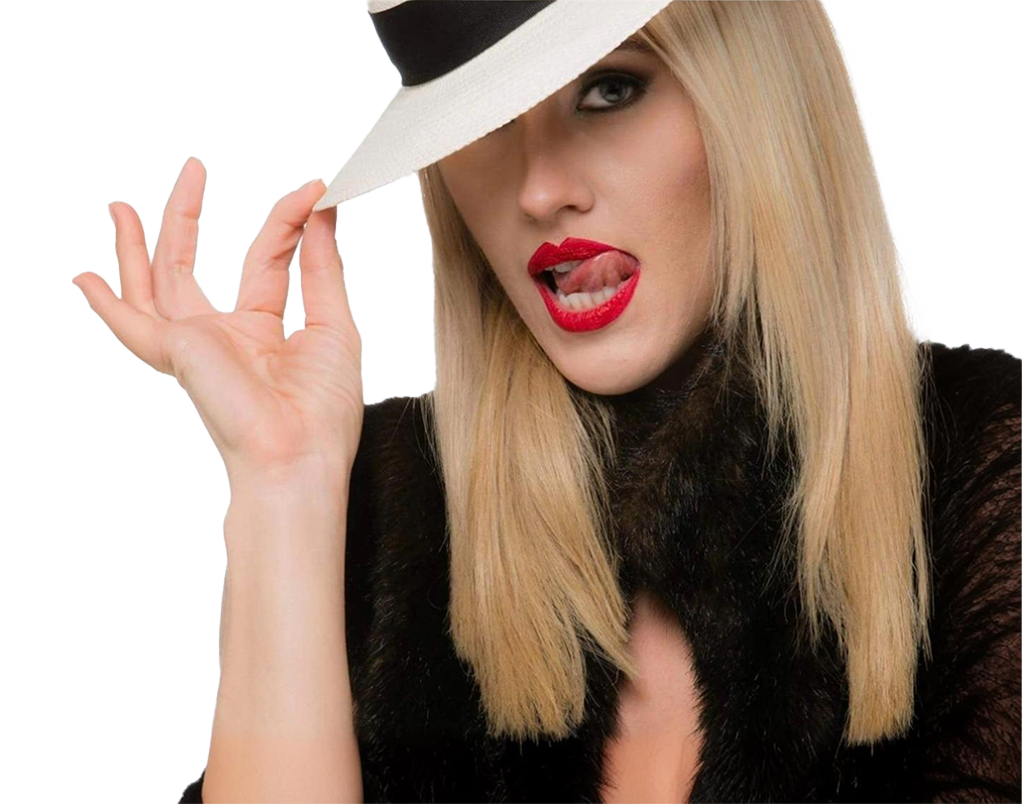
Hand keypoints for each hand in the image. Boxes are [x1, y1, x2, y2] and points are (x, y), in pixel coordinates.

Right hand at [72, 157, 363, 483]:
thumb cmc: (323, 410)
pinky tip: (85, 279)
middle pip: (191, 268)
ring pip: (153, 285)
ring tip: (122, 206)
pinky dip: (106, 303)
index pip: (265, 261)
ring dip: (136, 245)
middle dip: (186, 219)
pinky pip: (132, 324)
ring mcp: (195, 346)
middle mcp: (222, 337)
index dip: (284, 222)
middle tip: (190, 170)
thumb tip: (323, 213)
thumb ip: (321, 267)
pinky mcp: (177, 351)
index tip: (312, 191)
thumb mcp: (333, 323)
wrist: (301, 456)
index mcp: (262, 332)